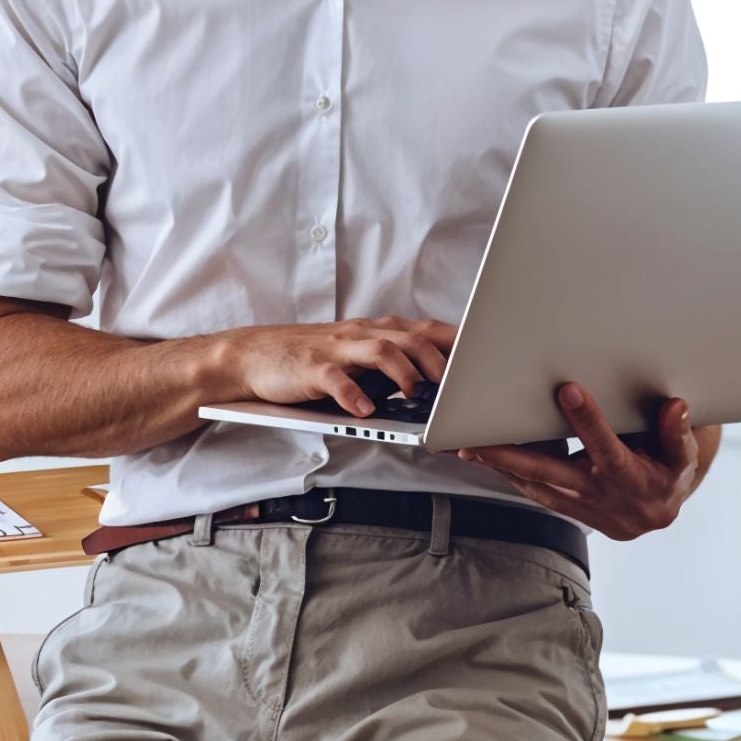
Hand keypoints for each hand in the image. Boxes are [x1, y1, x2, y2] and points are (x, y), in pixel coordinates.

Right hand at [222, 315, 457, 416]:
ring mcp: (336, 350)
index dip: (458, 342)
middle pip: (409, 336)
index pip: (425, 329)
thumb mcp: (355, 353)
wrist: (254, 354)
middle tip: (459, 383)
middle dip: (438, 358)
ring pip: (380, 350)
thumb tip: (437, 381)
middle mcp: (360, 335)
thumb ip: (391, 361)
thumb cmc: (310, 357)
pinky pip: (335, 380)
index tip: (486, 357)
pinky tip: (364, 411)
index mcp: (374, 332)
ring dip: (403, 371)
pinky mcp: (311, 369)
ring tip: (415, 393)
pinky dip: (352, 395)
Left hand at [456, 383, 699, 540]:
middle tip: (479, 440)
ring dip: (503, 469)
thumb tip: (675, 407)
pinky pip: (536, 495)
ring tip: (470, 448)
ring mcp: (586, 511)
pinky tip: (487, 460)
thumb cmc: (670, 471)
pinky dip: (512, 477)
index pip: (608, 450)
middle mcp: (606, 501)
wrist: (663, 510)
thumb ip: (677, 432)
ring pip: (538, 489)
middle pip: (555, 477)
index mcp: (637, 483)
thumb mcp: (682, 453)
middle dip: (514, 458)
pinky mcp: (570, 513)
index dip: (589, 422)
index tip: (567, 390)